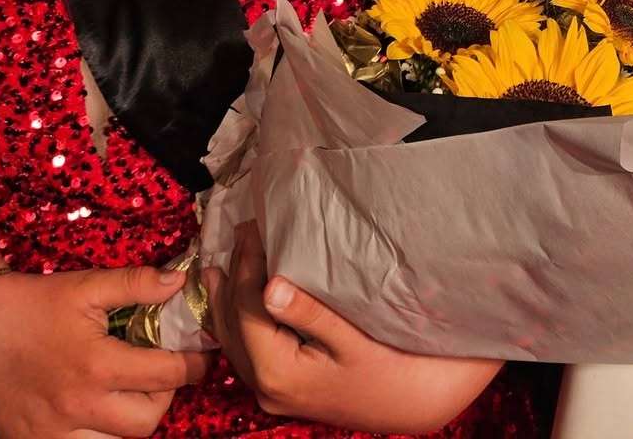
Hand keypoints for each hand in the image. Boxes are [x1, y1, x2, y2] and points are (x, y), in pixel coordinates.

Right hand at [0, 265, 209, 438]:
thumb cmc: (33, 303)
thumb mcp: (88, 286)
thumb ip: (137, 284)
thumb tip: (180, 282)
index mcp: (96, 365)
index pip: (167, 376)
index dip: (194, 365)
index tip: (201, 357)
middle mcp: (77, 406)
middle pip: (146, 422)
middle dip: (163, 398)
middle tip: (158, 376)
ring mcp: (51, 432)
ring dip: (128, 422)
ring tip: (125, 395)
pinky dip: (95, 438)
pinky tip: (96, 414)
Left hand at [206, 223, 496, 431]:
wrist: (411, 406)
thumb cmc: (391, 368)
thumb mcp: (352, 338)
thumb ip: (309, 313)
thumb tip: (269, 285)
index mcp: (279, 371)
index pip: (248, 307)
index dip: (247, 263)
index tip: (252, 226)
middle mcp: (265, 386)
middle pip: (233, 323)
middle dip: (232, 276)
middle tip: (236, 232)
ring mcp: (270, 392)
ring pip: (233, 340)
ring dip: (228, 300)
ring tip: (220, 265)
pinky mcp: (279, 390)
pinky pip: (246, 350)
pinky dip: (239, 321)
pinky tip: (240, 303)